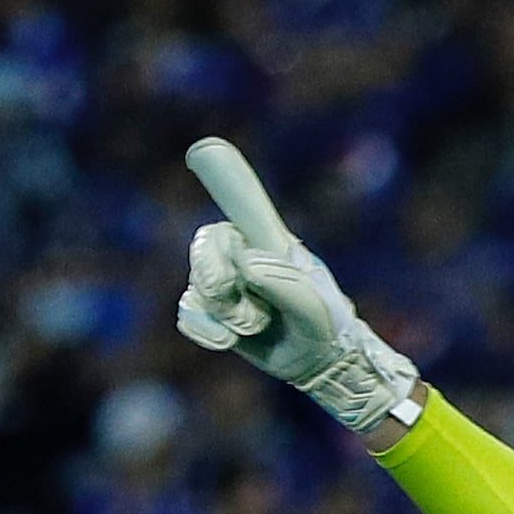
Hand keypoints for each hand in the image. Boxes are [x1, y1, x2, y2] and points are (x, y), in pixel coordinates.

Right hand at [172, 137, 422, 431]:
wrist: (318, 363)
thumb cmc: (324, 325)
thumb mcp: (314, 306)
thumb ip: (282, 282)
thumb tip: (245, 262)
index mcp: (269, 241)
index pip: (244, 203)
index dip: (225, 178)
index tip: (203, 150)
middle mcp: (243, 253)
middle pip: (205, 244)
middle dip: (215, 275)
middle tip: (240, 303)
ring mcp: (225, 281)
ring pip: (198, 285)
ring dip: (226, 312)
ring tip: (257, 325)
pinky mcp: (213, 311)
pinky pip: (189, 312)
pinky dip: (207, 330)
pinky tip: (231, 340)